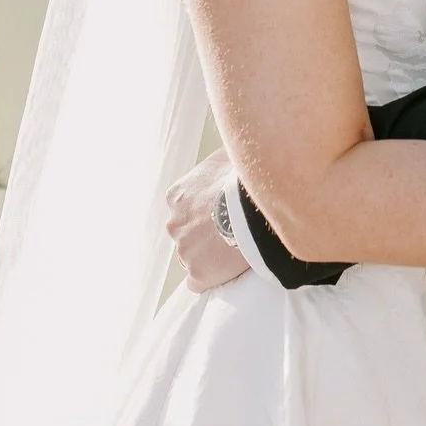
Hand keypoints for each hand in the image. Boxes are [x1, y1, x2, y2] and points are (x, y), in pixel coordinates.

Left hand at [164, 146, 249, 291]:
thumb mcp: (229, 154)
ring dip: (209, 254)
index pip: (183, 208)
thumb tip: (235, 143)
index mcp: (176, 196)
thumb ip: (223, 156)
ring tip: (235, 249)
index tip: (221, 211)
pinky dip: (209, 279)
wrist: (250, 209)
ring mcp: (184, 251)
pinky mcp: (198, 274)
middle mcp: (174, 224)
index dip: (204, 211)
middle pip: (186, 233)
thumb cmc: (241, 178)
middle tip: (231, 230)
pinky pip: (198, 282)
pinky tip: (225, 272)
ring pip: (193, 256)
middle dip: (204, 233)